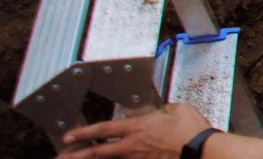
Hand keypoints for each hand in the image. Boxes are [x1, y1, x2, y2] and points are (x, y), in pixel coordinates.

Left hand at [60, 103, 207, 156]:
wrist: (201, 150)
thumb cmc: (192, 130)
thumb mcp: (177, 109)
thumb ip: (161, 109)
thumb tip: (154, 110)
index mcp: (138, 126)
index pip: (104, 128)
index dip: (84, 132)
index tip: (69, 135)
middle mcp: (132, 145)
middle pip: (98, 151)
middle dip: (76, 155)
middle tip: (61, 157)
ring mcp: (137, 158)